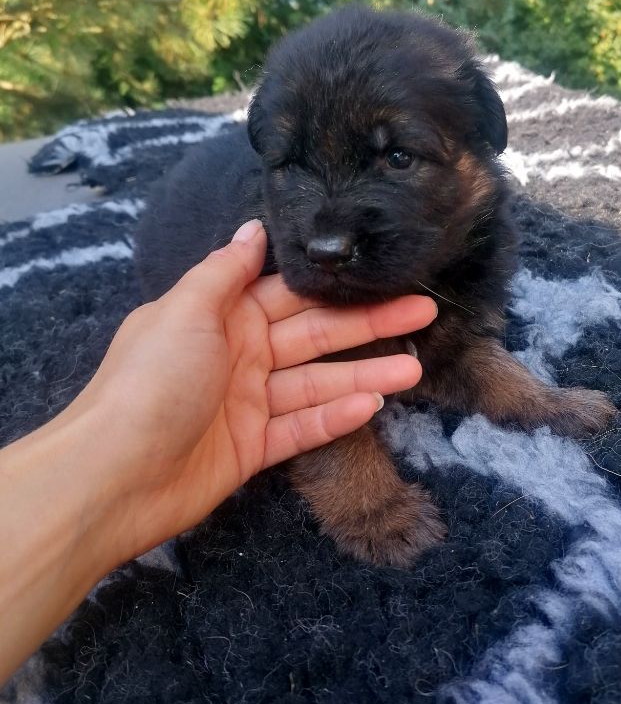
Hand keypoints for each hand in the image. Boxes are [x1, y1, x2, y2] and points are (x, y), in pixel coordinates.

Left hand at [66, 219, 435, 562]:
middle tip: (423, 312)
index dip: (339, 285)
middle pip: (315, 335)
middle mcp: (240, 354)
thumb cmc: (149, 381)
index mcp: (222, 315)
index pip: (292, 293)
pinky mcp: (253, 447)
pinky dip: (336, 417)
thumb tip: (254, 227)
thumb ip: (227, 270)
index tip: (384, 273)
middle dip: (369, 324)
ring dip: (365, 374)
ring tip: (414, 368)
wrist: (114, 475)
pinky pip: (302, 427)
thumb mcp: (185, 311)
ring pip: (317, 383)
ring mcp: (249, 403)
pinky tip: (373, 405)